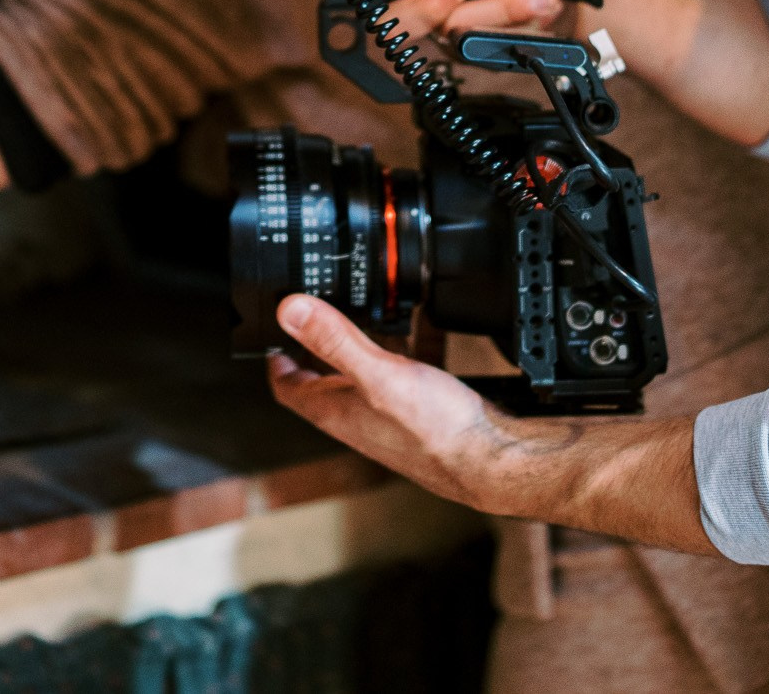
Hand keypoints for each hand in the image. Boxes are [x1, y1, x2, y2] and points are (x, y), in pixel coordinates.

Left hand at [267, 295, 541, 517]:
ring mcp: (389, 416)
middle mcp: (358, 417)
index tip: (273, 328)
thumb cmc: (437, 432)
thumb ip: (334, 340)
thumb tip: (289, 310)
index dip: (275, 357)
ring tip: (370, 307)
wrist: (494, 461)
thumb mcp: (379, 375)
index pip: (287, 386)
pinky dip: (409, 347)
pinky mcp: (421, 412)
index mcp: (336, 411)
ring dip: (365, 341)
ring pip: (365, 373)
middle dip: (319, 341)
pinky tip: (426, 328)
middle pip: (324, 376)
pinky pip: (405, 372)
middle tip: (318, 308)